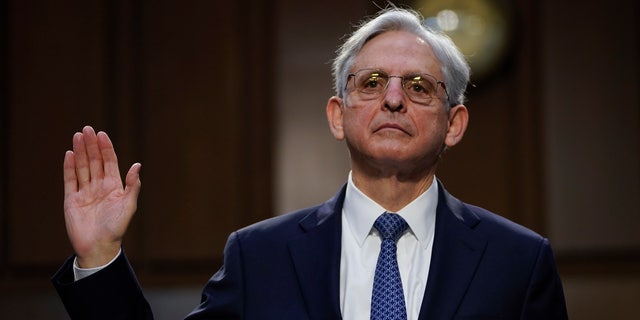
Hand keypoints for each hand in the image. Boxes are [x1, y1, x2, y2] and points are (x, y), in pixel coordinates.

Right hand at [63, 126, 141, 267]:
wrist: (99, 247)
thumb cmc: (117, 228)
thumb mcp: (129, 205)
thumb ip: (133, 185)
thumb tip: (137, 164)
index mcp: (114, 186)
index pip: (109, 162)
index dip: (106, 148)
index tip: (102, 134)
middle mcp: (99, 187)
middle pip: (94, 161)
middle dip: (91, 145)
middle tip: (87, 129)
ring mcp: (85, 192)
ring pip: (82, 167)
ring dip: (80, 152)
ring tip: (78, 136)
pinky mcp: (71, 200)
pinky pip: (70, 180)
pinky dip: (69, 167)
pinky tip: (70, 154)